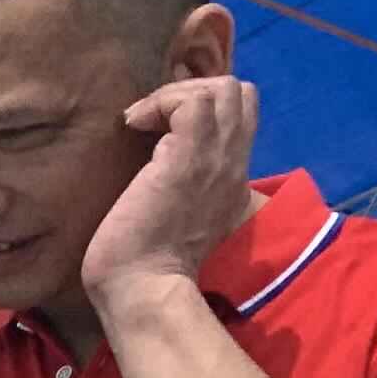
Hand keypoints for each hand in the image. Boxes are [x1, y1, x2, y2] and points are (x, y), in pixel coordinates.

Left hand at [85, 73, 257, 304]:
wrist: (142, 289)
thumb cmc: (145, 263)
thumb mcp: (176, 215)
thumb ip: (183, 186)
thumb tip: (153, 163)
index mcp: (232, 177)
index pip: (243, 114)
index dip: (206, 103)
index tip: (162, 125)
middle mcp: (232, 164)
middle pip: (241, 92)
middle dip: (193, 89)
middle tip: (154, 118)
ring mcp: (214, 160)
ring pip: (223, 88)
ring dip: (176, 93)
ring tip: (144, 120)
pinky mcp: (186, 161)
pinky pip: (192, 103)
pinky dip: (161, 102)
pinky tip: (133, 125)